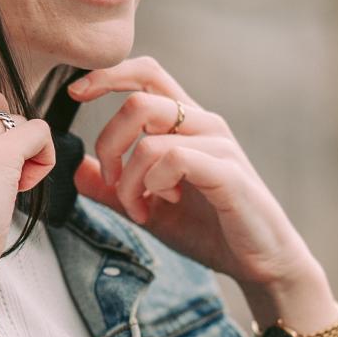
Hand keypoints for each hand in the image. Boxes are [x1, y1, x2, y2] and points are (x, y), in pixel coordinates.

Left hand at [67, 57, 333, 325]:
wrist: (261, 262)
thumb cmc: (212, 231)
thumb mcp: (151, 209)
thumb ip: (114, 190)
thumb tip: (77, 169)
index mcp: (187, 125)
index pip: (147, 74)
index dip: (108, 75)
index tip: (75, 94)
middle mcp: (204, 125)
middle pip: (139, 102)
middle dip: (109, 144)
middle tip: (112, 184)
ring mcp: (218, 146)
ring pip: (151, 138)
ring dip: (130, 179)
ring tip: (140, 209)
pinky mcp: (228, 173)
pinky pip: (175, 158)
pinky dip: (155, 183)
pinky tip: (163, 204)